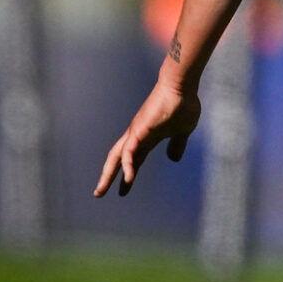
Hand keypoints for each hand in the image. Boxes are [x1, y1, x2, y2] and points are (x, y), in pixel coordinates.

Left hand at [94, 82, 202, 196]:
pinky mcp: (139, 131)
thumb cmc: (183, 105)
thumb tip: (174, 158)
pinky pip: (129, 153)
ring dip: (108, 175)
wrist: (181, 88)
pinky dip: (127, 166)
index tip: (123, 190)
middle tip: (99, 193)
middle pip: (117, 160)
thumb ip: (177, 145)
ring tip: (101, 191)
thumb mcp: (183, 131)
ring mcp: (136, 133)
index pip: (133, 159)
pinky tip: (128, 179)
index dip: (128, 175)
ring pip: (116, 157)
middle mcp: (137, 136)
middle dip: (108, 177)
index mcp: (147, 137)